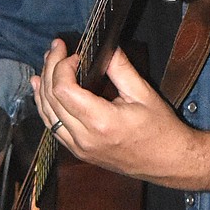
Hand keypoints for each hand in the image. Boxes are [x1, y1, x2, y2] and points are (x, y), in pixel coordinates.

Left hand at [32, 39, 195, 184]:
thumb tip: (106, 47)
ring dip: (42, 87)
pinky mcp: (78, 152)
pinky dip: (46, 106)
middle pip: (51, 99)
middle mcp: (84, 138)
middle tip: (56, 48)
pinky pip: (53, 127)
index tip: (74, 53)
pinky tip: (42, 90)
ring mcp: (79, 148)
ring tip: (47, 63)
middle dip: (50, 68)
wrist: (167, 162)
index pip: (63, 90)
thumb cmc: (160, 130)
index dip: (62, 66)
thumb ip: (120, 68)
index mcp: (101, 122)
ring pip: (46, 114)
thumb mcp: (144, 93)